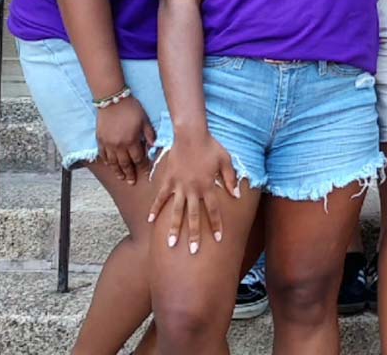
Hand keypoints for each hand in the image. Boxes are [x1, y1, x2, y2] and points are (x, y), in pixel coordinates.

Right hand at [95, 96, 156, 185]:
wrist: (112, 100)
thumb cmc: (131, 108)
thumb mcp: (145, 120)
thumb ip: (150, 134)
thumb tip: (155, 147)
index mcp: (132, 141)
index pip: (139, 159)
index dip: (142, 167)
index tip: (145, 174)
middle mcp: (119, 145)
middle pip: (125, 164)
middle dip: (130, 174)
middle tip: (132, 182)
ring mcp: (108, 144)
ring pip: (113, 162)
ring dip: (118, 171)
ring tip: (122, 178)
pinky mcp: (100, 140)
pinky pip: (103, 155)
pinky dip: (107, 162)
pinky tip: (110, 166)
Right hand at [148, 130, 239, 254]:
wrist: (191, 135)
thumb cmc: (211, 147)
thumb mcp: (226, 161)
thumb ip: (230, 178)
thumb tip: (236, 195)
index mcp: (208, 186)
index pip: (213, 210)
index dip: (216, 224)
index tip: (219, 239)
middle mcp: (193, 189)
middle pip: (194, 216)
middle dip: (194, 234)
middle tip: (193, 251)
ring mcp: (179, 186)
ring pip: (176, 211)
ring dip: (174, 228)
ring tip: (171, 244)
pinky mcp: (168, 181)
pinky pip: (160, 197)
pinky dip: (155, 209)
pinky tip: (150, 221)